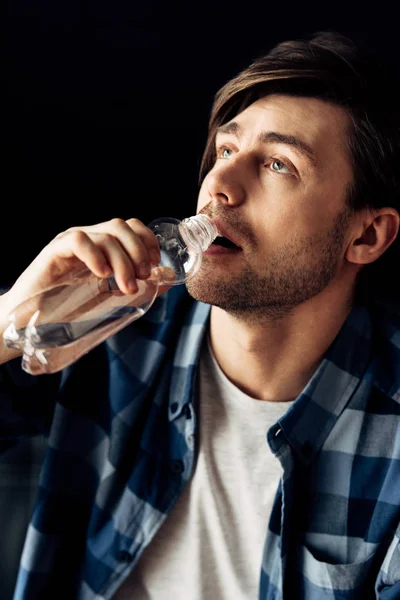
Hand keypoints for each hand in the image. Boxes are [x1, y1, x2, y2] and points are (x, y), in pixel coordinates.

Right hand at [5, 217, 170, 310]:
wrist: (29, 324)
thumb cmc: (69, 310)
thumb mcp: (109, 298)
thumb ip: (136, 286)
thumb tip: (168, 279)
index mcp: (103, 246)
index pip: (131, 227)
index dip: (148, 241)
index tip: (156, 265)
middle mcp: (89, 239)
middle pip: (122, 226)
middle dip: (139, 250)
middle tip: (144, 276)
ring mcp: (71, 242)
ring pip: (106, 235)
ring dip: (123, 261)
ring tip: (126, 287)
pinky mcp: (54, 251)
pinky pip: (79, 240)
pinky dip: (96, 255)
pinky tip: (103, 275)